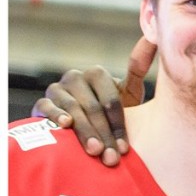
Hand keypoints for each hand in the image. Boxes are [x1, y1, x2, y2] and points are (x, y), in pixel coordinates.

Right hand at [32, 38, 155, 166]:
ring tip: (96, 151)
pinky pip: (46, 107)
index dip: (119, 125)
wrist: (86, 123)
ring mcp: (57, 89)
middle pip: (92, 108)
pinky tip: (66, 125)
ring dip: (85, 133)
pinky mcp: (42, 102)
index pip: (111, 100)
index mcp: (96, 74)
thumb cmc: (111, 109)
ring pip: (72, 110)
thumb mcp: (128, 94)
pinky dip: (56, 116)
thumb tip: (152, 38)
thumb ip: (138, 69)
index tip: (125, 148)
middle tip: (113, 157)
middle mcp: (75, 77)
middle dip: (105, 135)